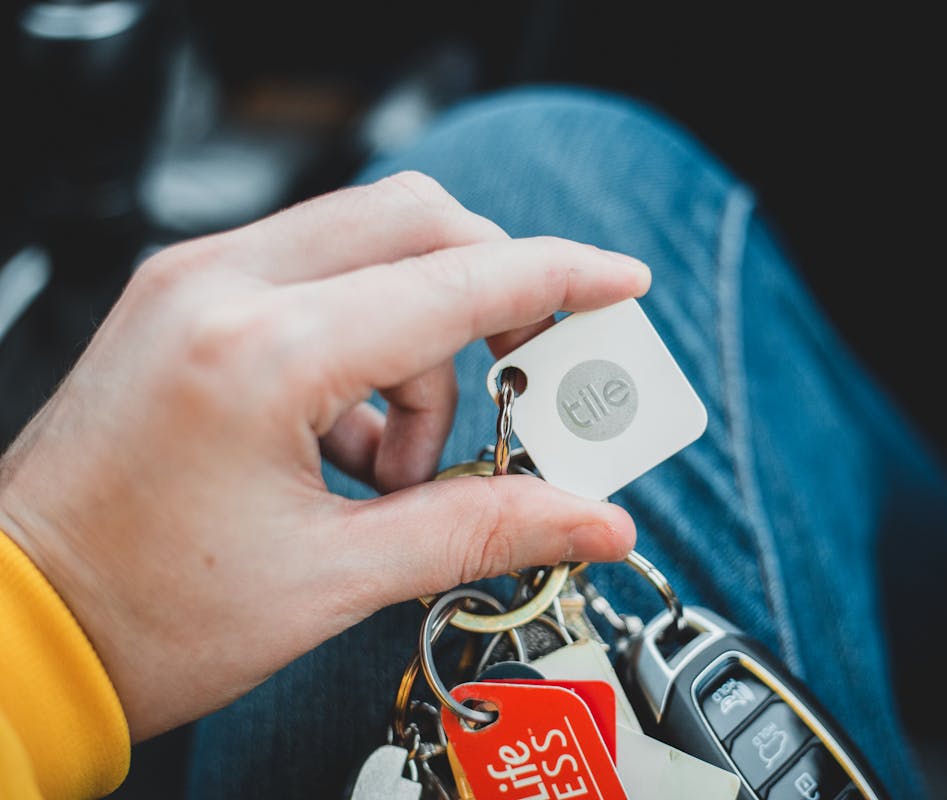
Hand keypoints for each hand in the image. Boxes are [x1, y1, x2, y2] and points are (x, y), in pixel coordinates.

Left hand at [0, 172, 648, 740]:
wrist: (17, 624)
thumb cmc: (143, 610)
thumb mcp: (334, 579)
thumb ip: (481, 529)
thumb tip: (592, 520)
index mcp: (260, 353)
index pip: (456, 282)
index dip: (560, 280)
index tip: (622, 284)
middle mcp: (222, 285)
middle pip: (418, 222)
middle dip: (495, 293)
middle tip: (524, 383)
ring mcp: (196, 282)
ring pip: (371, 242)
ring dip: (424, 337)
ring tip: (401, 460)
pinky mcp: (188, 298)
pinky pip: (317, 276)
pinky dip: (366, 340)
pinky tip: (349, 440)